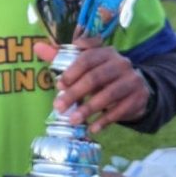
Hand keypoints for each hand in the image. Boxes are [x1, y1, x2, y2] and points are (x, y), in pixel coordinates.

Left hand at [35, 38, 150, 133]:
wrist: (136, 89)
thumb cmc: (103, 76)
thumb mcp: (86, 66)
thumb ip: (61, 57)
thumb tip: (37, 47)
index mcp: (106, 52)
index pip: (88, 58)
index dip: (72, 71)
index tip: (59, 86)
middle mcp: (121, 63)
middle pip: (95, 77)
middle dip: (75, 94)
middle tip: (59, 107)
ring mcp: (132, 80)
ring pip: (108, 94)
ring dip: (88, 109)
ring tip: (73, 120)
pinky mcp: (138, 97)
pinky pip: (120, 110)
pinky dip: (105, 121)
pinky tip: (93, 128)